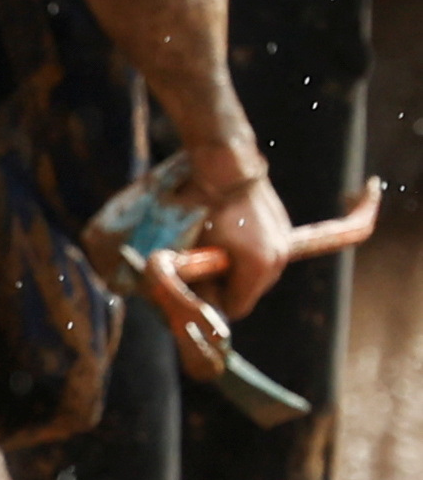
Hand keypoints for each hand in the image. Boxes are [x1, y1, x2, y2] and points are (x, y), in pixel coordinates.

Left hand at [177, 150, 296, 322]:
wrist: (228, 171)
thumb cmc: (205, 211)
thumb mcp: (195, 251)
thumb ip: (198, 281)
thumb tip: (196, 301)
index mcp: (258, 268)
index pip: (236, 307)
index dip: (212, 301)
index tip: (197, 285)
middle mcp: (278, 260)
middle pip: (248, 292)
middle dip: (225, 286)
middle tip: (204, 267)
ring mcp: (284, 245)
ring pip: (257, 275)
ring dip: (236, 270)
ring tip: (216, 249)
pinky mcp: (284, 232)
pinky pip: (264, 255)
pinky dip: (247, 254)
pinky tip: (231, 238)